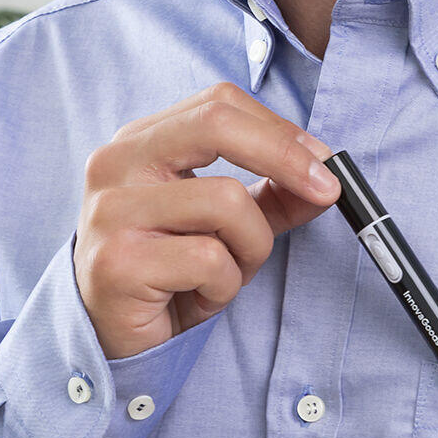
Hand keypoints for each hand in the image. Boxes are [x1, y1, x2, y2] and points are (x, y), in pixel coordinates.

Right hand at [73, 81, 341, 358]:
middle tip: (326, 190)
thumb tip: (327, 176)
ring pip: (226, 201)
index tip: (323, 161)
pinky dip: (225, 285)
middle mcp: (117, 162)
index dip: (280, 129)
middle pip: (216, 125)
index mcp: (142, 140)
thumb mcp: (229, 222)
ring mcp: (110, 210)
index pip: (219, 102)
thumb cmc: (170, 269)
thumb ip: (274, 193)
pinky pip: (209, 260)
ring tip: (228, 271)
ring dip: (252, 246)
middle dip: (285, 157)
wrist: (110, 335)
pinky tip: (198, 296)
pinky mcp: (116, 262)